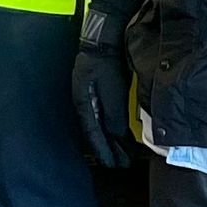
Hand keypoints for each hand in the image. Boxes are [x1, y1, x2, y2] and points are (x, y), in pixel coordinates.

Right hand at [72, 46, 134, 168]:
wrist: (104, 41)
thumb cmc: (106, 64)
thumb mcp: (112, 91)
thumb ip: (114, 115)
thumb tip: (117, 136)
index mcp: (83, 105)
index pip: (92, 134)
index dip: (103, 151)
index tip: (113, 165)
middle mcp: (84, 104)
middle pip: (95, 133)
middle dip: (108, 150)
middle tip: (120, 165)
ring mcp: (89, 98)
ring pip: (99, 126)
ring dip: (111, 141)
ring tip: (123, 154)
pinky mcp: (98, 93)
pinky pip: (104, 117)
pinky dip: (112, 129)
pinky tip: (120, 134)